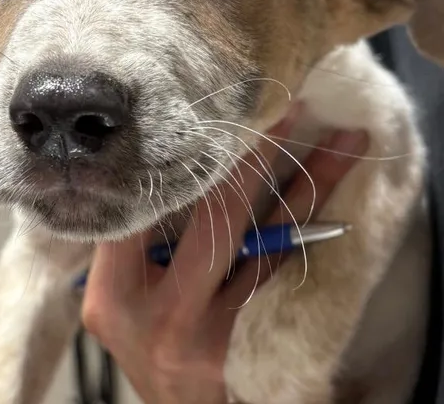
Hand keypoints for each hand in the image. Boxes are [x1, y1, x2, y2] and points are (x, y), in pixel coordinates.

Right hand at [81, 112, 368, 403]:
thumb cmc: (140, 343)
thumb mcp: (112, 300)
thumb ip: (125, 247)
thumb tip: (154, 172)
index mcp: (114, 294)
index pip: (139, 212)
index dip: (174, 161)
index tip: (207, 115)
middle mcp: (163, 313)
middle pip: (213, 219)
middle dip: (252, 159)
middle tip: (284, 108)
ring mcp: (212, 331)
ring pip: (264, 240)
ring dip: (304, 186)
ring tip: (340, 141)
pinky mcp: (251, 340)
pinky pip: (277, 270)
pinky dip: (299, 227)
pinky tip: (326, 193)